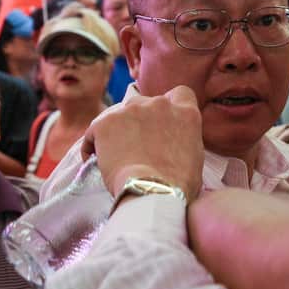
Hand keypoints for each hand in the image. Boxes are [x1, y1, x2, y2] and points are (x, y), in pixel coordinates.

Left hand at [82, 86, 203, 201]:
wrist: (151, 193)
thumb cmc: (177, 186)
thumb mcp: (195, 157)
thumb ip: (185, 139)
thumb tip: (174, 142)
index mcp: (186, 113)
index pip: (180, 94)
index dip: (169, 108)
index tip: (162, 122)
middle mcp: (159, 104)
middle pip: (146, 104)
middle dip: (140, 121)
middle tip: (138, 145)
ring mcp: (131, 110)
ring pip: (120, 115)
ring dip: (118, 131)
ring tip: (116, 156)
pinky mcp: (105, 122)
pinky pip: (95, 131)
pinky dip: (94, 144)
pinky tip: (93, 160)